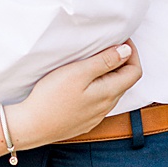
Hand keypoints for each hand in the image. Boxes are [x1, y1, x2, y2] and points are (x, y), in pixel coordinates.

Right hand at [6, 42, 142, 148]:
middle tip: (105, 46)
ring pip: (111, 92)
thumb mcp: (78, 73)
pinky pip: (99, 101)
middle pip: (124, 81)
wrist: (33, 126)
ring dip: (109, 75)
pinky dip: (98, 87)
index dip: (131, 53)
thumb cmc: (52, 97)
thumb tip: (126, 51)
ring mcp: (96, 115)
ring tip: (92, 62)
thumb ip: (104, 61)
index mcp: (109, 92)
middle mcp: (107, 106)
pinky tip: (83, 83)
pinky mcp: (85, 120)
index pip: (134, 71)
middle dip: (121, 62)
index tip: (120, 40)